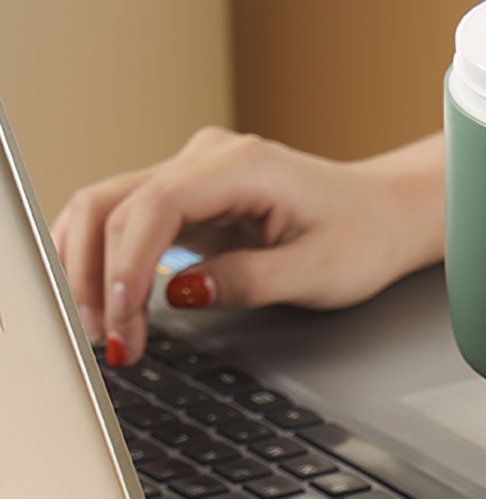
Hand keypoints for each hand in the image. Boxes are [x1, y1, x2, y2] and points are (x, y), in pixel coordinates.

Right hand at [51, 127, 444, 365]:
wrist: (384, 214)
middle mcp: (207, 159)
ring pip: (108, 207)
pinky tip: (101, 298)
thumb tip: (179, 293)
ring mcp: (192, 172)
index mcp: (243, 167)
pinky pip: (126, 219)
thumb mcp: (318, 273)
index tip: (123, 319)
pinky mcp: (188, 195)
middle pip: (113, 203)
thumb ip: (249, 282)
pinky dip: (105, 258)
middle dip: (96, 273)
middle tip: (103, 339)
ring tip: (98, 328)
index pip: (157, 206)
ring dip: (88, 266)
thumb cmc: (363, 238)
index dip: (128, 265)